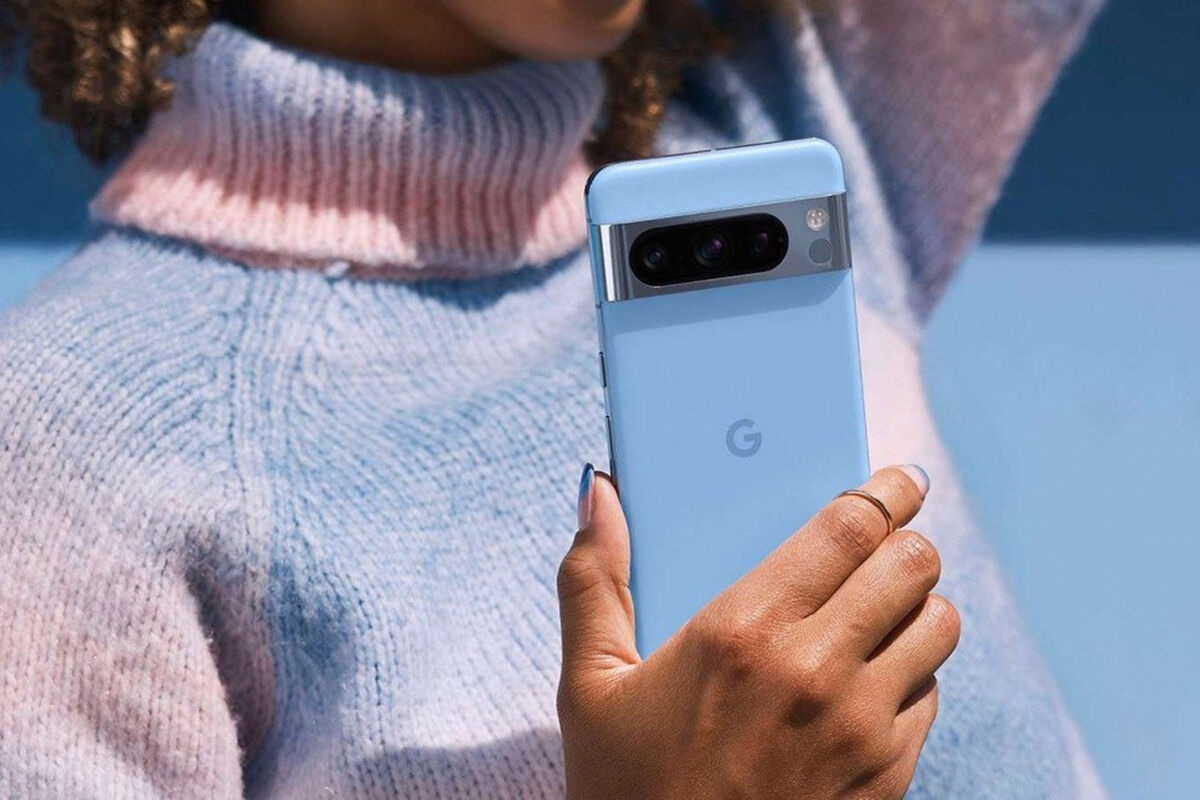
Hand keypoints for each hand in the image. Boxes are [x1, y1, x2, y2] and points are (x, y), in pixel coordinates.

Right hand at [556, 465, 958, 798]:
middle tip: (890, 537)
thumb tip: (600, 492)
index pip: (848, 526)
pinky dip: (913, 672)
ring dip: (918, 606)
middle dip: (908, 540)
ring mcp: (860, 726)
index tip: (900, 477)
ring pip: (939, 627)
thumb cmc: (626, 789)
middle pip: (912, 566)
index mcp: (741, 630)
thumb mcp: (589, 684)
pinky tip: (871, 678)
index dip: (885, 489)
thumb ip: (593, 579)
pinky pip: (931, 694)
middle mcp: (814, 670)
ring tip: (883, 607)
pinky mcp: (888, 775)